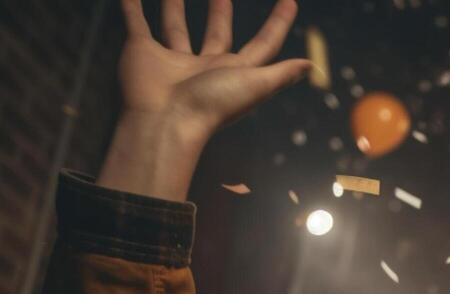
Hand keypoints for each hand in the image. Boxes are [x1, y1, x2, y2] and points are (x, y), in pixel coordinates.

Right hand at [117, 0, 309, 146]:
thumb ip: (281, 73)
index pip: (263, 43)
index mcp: (236, 71)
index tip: (290, 1)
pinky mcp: (143, 52)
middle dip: (221, 12)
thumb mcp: (255, 84)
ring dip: (174, 7)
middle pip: (218, 32)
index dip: (278, 23)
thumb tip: (313, 65)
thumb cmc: (213, 105)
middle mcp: (206, 65)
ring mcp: (174, 59)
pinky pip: (136, 22)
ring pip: (175, 25)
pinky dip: (131, 7)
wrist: (166, 120)